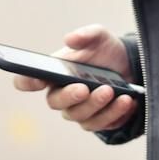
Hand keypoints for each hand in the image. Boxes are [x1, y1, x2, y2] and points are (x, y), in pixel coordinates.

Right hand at [10, 24, 139, 135]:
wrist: (131, 67)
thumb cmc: (106, 51)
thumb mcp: (100, 37)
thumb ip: (86, 35)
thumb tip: (70, 39)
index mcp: (53, 73)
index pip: (28, 81)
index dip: (26, 81)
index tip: (37, 79)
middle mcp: (61, 95)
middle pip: (55, 102)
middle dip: (70, 96)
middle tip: (85, 88)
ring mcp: (78, 111)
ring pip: (80, 116)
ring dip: (96, 105)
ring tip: (111, 91)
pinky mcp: (97, 121)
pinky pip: (100, 124)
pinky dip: (114, 113)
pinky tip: (126, 101)